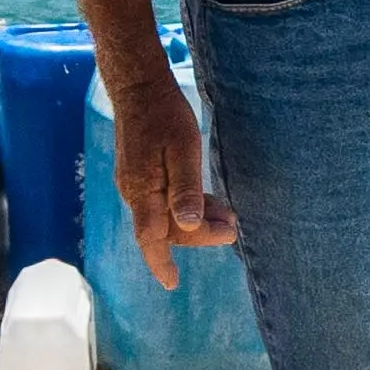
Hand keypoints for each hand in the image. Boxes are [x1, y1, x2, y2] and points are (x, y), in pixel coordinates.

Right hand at [104, 69, 233, 286]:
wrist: (138, 86)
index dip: (160, 263)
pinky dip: (187, 207)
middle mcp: (135, 192)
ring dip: (197, 221)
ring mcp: (137, 184)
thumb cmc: (163, 114)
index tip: (172, 283)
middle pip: (165, 229)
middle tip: (234, 229)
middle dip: (199, 236)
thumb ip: (186, 188)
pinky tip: (209, 204)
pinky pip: (164, 201)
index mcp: (143, 190)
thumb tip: (189, 224)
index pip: (150, 238)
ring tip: (230, 218)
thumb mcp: (182, 149)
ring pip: (167, 215)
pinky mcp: (142, 174)